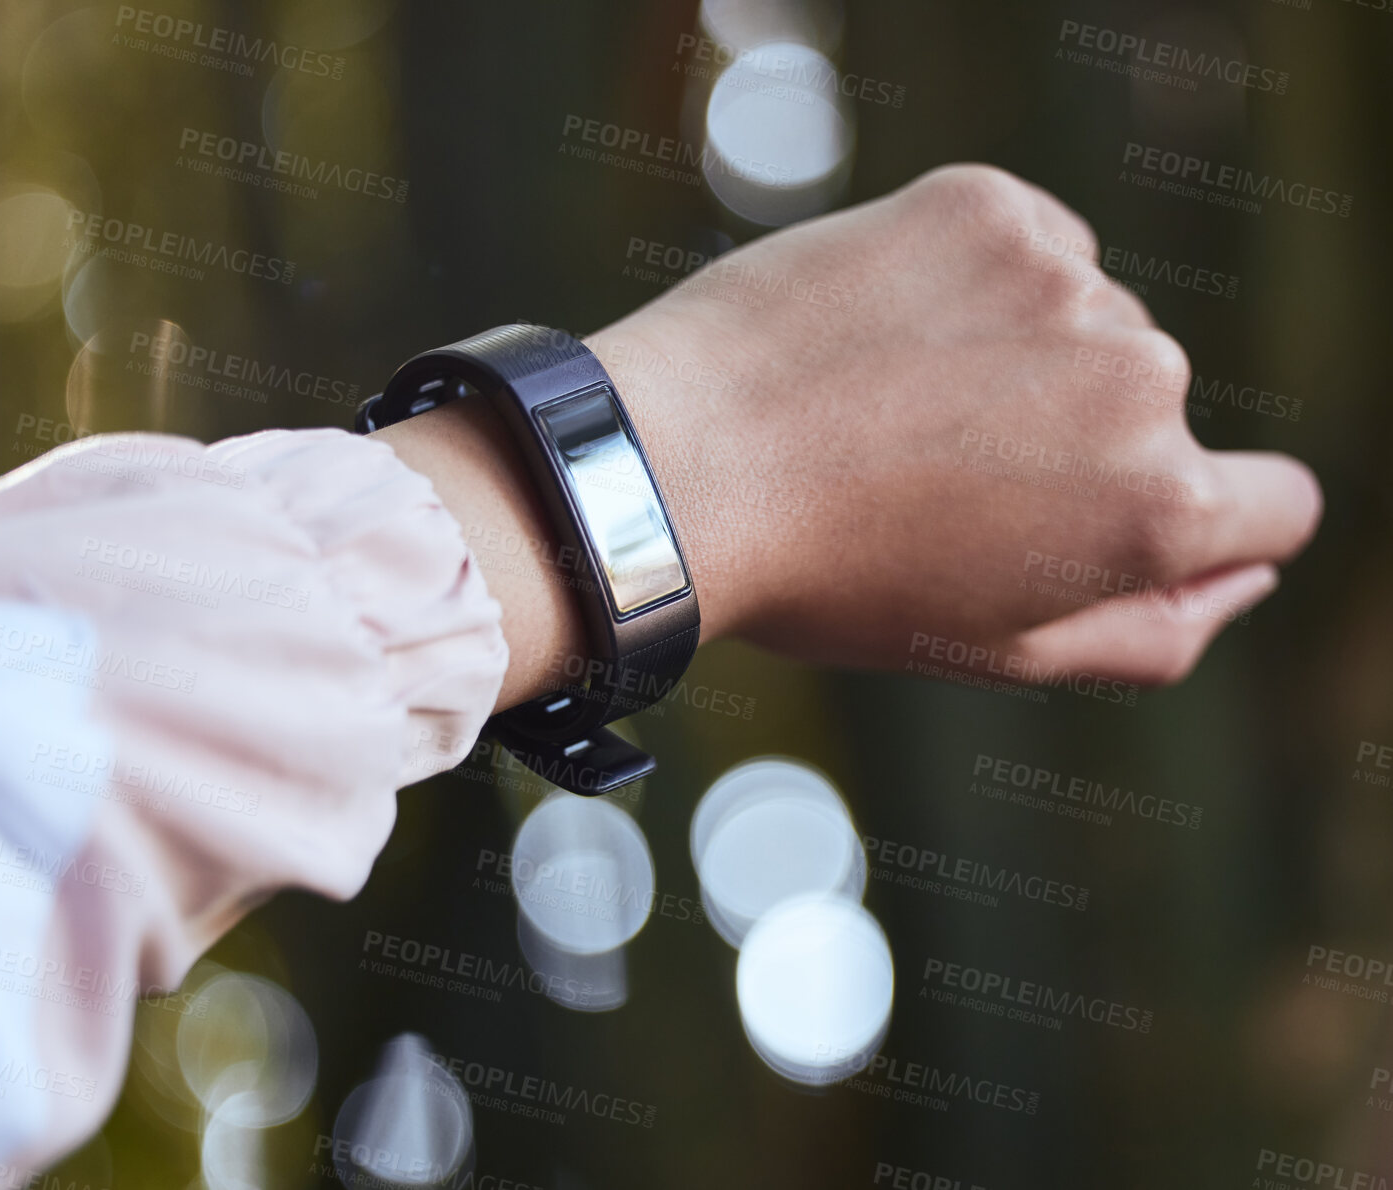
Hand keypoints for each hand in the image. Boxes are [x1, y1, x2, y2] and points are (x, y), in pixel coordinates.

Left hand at [592, 164, 1321, 686]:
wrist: (679, 462)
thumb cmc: (831, 580)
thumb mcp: (1000, 651)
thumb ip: (1154, 630)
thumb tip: (1245, 573)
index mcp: (1156, 508)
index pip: (1276, 503)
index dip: (1203, 522)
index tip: (1099, 515)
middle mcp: (1140, 379)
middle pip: (1157, 412)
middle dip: (1075, 443)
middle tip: (939, 478)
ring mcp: (1065, 280)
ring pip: (1087, 323)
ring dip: (1019, 359)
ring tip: (893, 406)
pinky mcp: (990, 207)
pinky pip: (1029, 248)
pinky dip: (975, 285)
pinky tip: (885, 335)